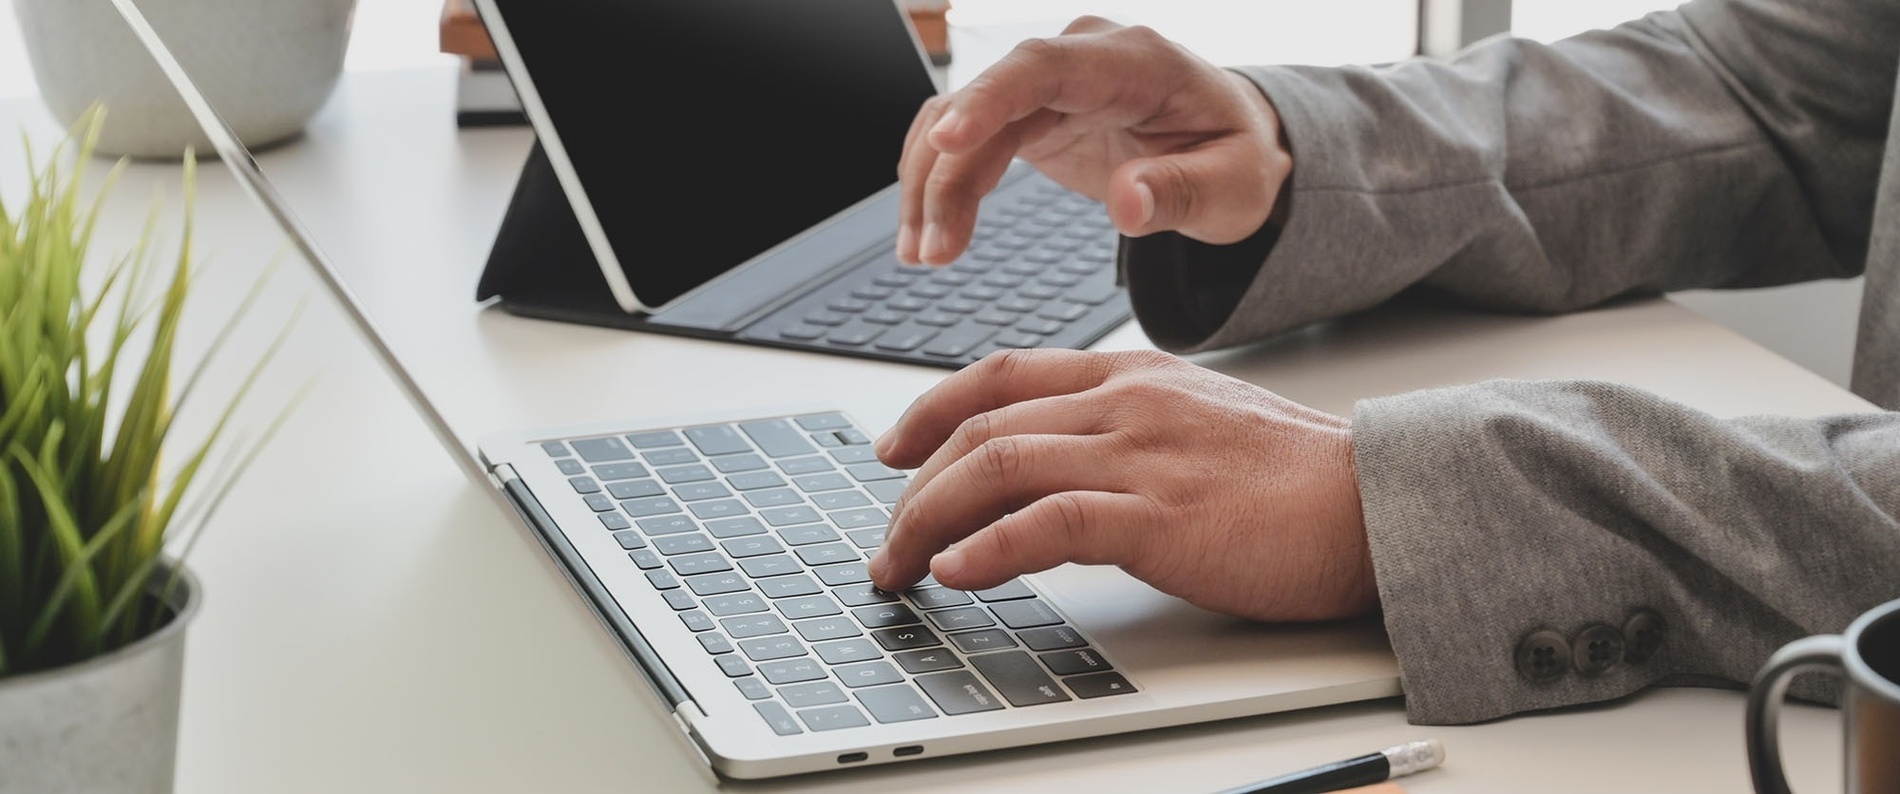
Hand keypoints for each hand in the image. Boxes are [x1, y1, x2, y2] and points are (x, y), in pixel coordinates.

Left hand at [867, 349, 1377, 622]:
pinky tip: (958, 574)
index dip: (931, 409)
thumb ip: (1127, 434)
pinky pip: (1049, 522)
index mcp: (1132, 376)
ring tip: (902, 569)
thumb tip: (1058, 477)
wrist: (1375, 498)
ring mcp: (1141, 454)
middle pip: (983, 428)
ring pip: (998, 467)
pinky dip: (990, 549)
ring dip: (929, 523)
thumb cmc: (1296, 476)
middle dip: (915, 488)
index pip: (1003, 375)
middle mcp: (1126, 403)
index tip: (894, 449)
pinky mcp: (1161, 514)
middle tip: (889, 542)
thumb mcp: (1197, 425)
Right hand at [895, 16, 1291, 265]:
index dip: (989, 99)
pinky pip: (966, 138)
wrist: (1228, 146)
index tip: (948, 140)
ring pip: (961, 119)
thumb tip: (1127, 202)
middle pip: (988, 100)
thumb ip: (1182, 191)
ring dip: (932, 185)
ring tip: (923, 255)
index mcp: (1134, 61)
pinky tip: (929, 232)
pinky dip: (942, 184)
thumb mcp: (1233, 187)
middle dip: (946, 174)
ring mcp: (1048, 83)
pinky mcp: (1029, 113)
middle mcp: (1081, 58)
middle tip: (932, 252)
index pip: (1043, 66)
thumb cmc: (1235, 158)